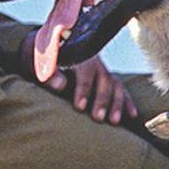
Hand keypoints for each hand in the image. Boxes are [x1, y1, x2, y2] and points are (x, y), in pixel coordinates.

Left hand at [19, 30, 137, 124]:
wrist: (46, 47)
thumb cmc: (38, 57)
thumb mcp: (37, 61)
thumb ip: (48, 72)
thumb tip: (60, 85)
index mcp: (76, 54)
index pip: (84, 71)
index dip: (83, 89)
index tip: (79, 107)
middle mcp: (93, 62)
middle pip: (104, 79)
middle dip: (102, 100)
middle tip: (98, 118)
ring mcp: (102, 70)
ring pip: (115, 85)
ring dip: (116, 103)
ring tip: (114, 122)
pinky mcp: (107, 79)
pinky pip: (121, 90)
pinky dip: (127, 102)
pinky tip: (132, 115)